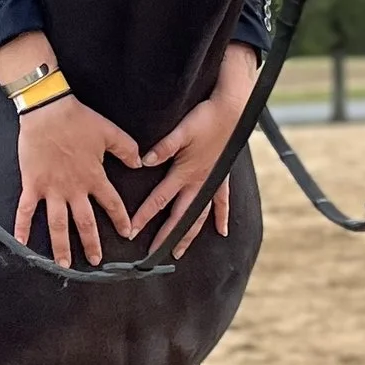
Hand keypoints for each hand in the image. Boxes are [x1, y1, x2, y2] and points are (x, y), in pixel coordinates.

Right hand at [14, 93, 142, 268]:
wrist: (47, 111)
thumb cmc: (78, 120)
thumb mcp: (109, 132)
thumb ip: (127, 149)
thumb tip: (140, 163)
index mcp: (94, 177)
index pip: (112, 204)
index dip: (120, 220)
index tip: (126, 233)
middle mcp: (74, 189)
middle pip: (85, 223)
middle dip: (91, 244)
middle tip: (95, 261)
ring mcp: (52, 189)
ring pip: (58, 224)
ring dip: (61, 246)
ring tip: (64, 264)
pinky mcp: (32, 185)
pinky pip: (26, 210)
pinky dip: (22, 227)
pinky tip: (21, 243)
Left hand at [129, 43, 261, 257]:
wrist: (233, 110)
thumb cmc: (205, 118)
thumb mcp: (181, 131)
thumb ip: (163, 148)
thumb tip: (144, 162)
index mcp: (184, 173)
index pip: (160, 200)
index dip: (145, 216)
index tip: (132, 232)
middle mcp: (198, 183)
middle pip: (179, 216)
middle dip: (166, 236)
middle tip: (153, 254)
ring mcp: (212, 182)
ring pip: (199, 216)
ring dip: (189, 235)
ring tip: (179, 251)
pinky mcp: (222, 177)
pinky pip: (222, 203)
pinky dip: (222, 217)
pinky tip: (222, 232)